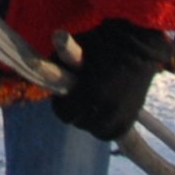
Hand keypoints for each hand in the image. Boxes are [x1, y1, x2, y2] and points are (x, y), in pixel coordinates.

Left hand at [48, 18, 173, 141]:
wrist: (139, 46)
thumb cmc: (104, 43)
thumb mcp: (77, 50)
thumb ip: (58, 62)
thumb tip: (34, 66)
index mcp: (89, 94)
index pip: (63, 113)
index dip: (62, 104)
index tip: (65, 95)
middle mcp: (105, 110)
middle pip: (79, 123)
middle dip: (77, 112)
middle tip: (79, 99)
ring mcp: (121, 116)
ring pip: (96, 130)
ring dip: (92, 120)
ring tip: (93, 105)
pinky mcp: (132, 118)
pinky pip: (113, 132)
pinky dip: (108, 124)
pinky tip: (106, 111)